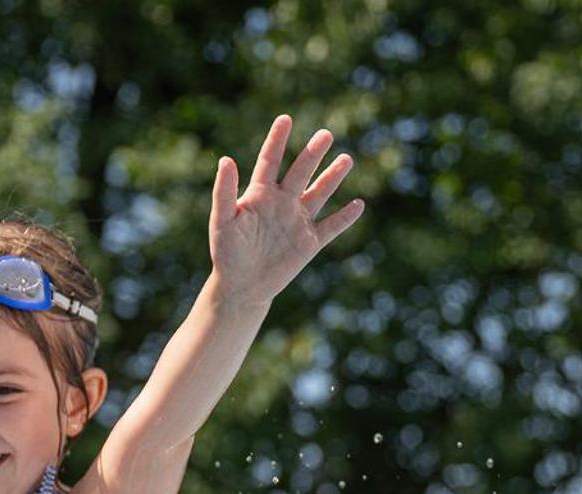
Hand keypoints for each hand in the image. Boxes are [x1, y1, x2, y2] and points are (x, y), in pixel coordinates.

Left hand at [209, 116, 363, 305]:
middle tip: (326, 135)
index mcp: (259, 194)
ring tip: (346, 159)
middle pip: (300, 172)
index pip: (270, 161)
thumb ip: (224, 192)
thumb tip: (225, 159)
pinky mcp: (309, 243)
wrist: (241, 286)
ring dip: (332, 178)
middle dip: (313, 154)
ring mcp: (298, 221)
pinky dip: (344, 218)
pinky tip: (358, 205)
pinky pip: (331, 227)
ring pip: (319, 194)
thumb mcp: (222, 221)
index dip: (277, 140)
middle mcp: (282, 202)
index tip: (285, 119)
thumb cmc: (227, 253)